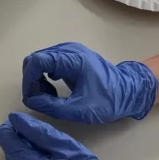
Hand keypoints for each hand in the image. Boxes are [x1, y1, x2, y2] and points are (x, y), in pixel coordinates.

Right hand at [22, 42, 157, 122]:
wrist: (129, 91)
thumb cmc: (108, 101)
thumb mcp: (78, 110)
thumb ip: (50, 106)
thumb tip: (30, 101)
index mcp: (72, 60)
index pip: (36, 61)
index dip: (28, 80)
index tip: (32, 98)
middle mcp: (69, 50)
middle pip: (35, 59)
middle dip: (32, 81)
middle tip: (41, 99)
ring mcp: (70, 51)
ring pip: (40, 60)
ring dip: (38, 79)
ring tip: (49, 96)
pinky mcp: (71, 56)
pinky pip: (48, 62)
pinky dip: (44, 76)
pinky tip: (54, 89)